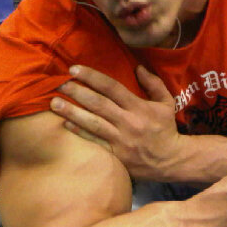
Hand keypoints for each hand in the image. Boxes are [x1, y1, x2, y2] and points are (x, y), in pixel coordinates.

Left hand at [50, 65, 181, 179]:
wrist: (171, 160)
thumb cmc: (166, 129)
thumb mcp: (166, 103)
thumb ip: (153, 84)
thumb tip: (138, 67)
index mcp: (139, 107)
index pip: (112, 87)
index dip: (92, 77)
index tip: (74, 69)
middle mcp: (128, 122)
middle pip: (98, 104)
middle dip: (77, 92)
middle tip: (59, 84)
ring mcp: (121, 140)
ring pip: (93, 123)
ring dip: (72, 113)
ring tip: (54, 103)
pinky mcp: (116, 155)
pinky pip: (95, 142)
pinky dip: (80, 133)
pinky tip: (65, 125)